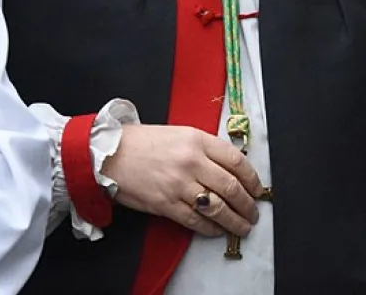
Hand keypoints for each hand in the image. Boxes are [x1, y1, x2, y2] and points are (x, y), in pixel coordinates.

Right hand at [100, 124, 264, 237]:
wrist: (108, 153)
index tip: (257, 189)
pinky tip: (216, 230)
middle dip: (248, 205)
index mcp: (196, 139)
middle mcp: (191, 161)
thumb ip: (204, 149)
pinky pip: (196, 221)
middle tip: (252, 213)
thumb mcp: (178, 134)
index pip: (236, 161)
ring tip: (241, 227)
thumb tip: (230, 170)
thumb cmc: (141, 143)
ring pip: (218, 207)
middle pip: (232, 187)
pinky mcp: (166, 204)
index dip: (253, 179)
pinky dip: (210, 228)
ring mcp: (179, 184)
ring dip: (234, 221)